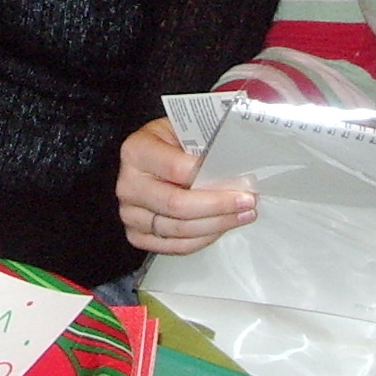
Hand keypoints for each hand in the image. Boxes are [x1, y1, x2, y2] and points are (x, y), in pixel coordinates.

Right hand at [117, 117, 256, 254]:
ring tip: (242, 215)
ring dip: (217, 224)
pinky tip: (221, 227)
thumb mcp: (184, 129)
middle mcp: (129, 184)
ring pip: (179, 229)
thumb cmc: (170, 142)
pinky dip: (203, 239)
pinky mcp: (138, 234)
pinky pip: (175, 246)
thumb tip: (238, 167)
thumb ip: (205, 145)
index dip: (212, 178)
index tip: (241, 181)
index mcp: (137, 151)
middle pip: (177, 204)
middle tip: (247, 201)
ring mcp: (130, 212)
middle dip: (219, 206)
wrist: (150, 158)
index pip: (177, 169)